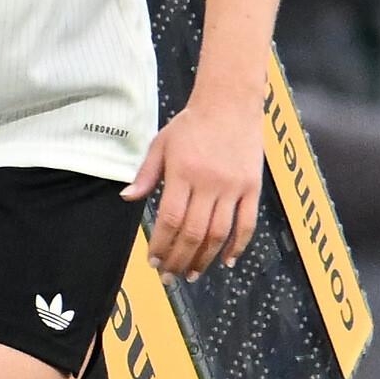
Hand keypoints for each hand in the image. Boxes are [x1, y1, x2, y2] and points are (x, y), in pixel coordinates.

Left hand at [127, 88, 262, 275]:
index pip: (169, 219)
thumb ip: (146, 174)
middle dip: (179, 259)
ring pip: (219, 233)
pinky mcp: (253, 186)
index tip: (153, 261)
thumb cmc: (192, 123)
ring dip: (204, 259)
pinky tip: (226, 260)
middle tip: (169, 276)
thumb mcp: (161, 144)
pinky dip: (238, 245)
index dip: (161, 245)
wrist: (230, 103)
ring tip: (192, 274)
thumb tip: (126, 198)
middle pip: (193, 232)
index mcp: (182, 172)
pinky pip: (247, 223)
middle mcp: (209, 182)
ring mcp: (233, 186)